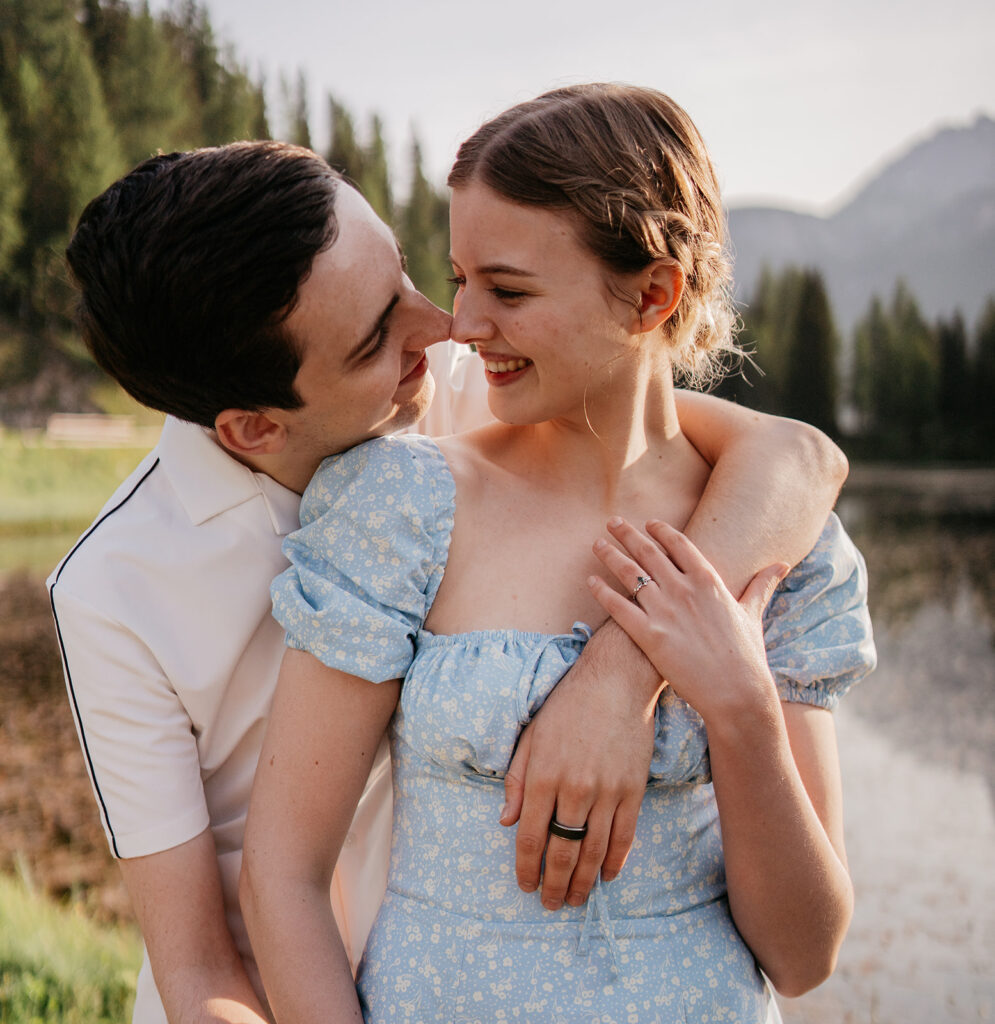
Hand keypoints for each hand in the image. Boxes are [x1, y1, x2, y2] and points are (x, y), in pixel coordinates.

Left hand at [502, 623, 659, 909]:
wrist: (616, 680)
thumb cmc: (567, 705)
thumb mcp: (531, 735)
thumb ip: (517, 780)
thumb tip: (506, 821)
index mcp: (543, 776)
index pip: (531, 837)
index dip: (526, 867)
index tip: (525, 885)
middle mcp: (574, 789)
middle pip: (563, 852)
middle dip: (554, 884)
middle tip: (550, 904)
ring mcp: (606, 792)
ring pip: (594, 852)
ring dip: (583, 882)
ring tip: (575, 899)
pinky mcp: (633, 790)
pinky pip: (624, 837)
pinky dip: (616, 861)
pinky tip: (607, 876)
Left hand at [587, 517, 786, 720]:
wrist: (737, 693)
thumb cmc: (747, 655)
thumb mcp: (753, 614)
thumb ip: (761, 585)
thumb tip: (782, 564)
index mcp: (709, 581)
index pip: (680, 545)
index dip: (661, 531)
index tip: (648, 523)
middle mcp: (684, 590)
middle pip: (648, 553)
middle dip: (628, 535)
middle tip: (612, 522)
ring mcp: (665, 611)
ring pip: (630, 574)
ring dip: (611, 556)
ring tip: (597, 544)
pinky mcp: (649, 635)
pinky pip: (618, 607)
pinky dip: (602, 592)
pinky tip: (590, 581)